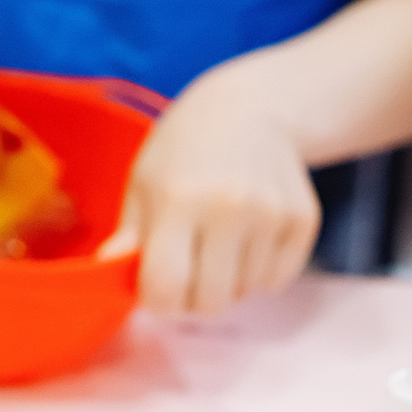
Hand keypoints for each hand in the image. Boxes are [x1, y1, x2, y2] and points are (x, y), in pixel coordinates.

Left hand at [102, 69, 320, 315]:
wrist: (249, 109)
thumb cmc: (182, 152)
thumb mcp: (142, 183)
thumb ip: (128, 235)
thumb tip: (108, 271)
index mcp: (178, 201)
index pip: (167, 288)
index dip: (157, 301)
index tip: (156, 287)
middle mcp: (229, 209)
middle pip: (209, 301)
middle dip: (192, 298)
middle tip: (187, 271)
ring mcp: (271, 215)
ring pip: (245, 293)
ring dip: (228, 282)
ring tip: (218, 244)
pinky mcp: (302, 220)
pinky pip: (276, 280)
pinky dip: (258, 273)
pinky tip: (246, 239)